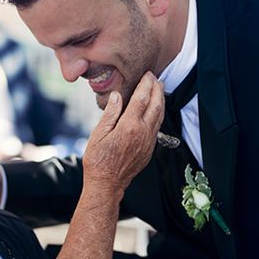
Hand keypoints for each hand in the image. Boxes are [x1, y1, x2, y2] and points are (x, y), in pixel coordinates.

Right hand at [82, 72, 163, 194]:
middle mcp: (142, 133)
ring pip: (159, 116)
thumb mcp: (98, 134)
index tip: (147, 75)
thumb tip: (117, 96)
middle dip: (156, 89)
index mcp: (129, 126)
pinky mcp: (149, 149)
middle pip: (155, 105)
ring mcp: (148, 142)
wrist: (107, 183)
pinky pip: (157, 127)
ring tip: (159, 89)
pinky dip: (159, 114)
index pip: (141, 99)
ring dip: (160, 100)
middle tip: (155, 78)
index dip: (145, 84)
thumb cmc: (98, 160)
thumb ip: (110, 113)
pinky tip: (155, 110)